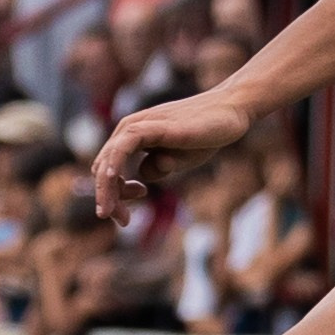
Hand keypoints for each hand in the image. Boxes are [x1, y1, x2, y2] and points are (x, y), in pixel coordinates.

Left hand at [92, 84, 252, 215]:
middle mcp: (130, 130)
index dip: (113, 198)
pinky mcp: (155, 126)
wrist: (230, 113)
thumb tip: (142, 179)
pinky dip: (115, 162)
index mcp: (132, 138)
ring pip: (109, 158)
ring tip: (113, 212)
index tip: (126, 218)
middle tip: (123, 221)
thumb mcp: (177, 160)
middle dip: (108, 198)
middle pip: (104, 168)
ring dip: (106, 188)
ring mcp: (141, 126)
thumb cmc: (205, 135)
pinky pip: (126, 143)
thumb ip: (157, 168)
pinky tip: (113, 179)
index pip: (108, 170)